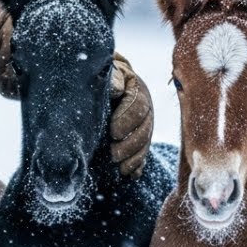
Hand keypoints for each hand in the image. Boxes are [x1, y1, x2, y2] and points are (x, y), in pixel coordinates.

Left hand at [109, 52, 152, 177]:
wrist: (102, 81)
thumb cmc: (101, 76)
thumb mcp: (106, 71)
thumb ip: (113, 77)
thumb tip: (116, 88)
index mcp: (136, 88)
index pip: (137, 104)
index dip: (127, 119)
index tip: (113, 132)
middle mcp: (144, 107)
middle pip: (145, 127)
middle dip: (131, 144)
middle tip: (114, 155)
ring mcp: (143, 123)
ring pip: (145, 142)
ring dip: (135, 157)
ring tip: (121, 168)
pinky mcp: (138, 137)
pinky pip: (143, 153)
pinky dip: (138, 165)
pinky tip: (131, 174)